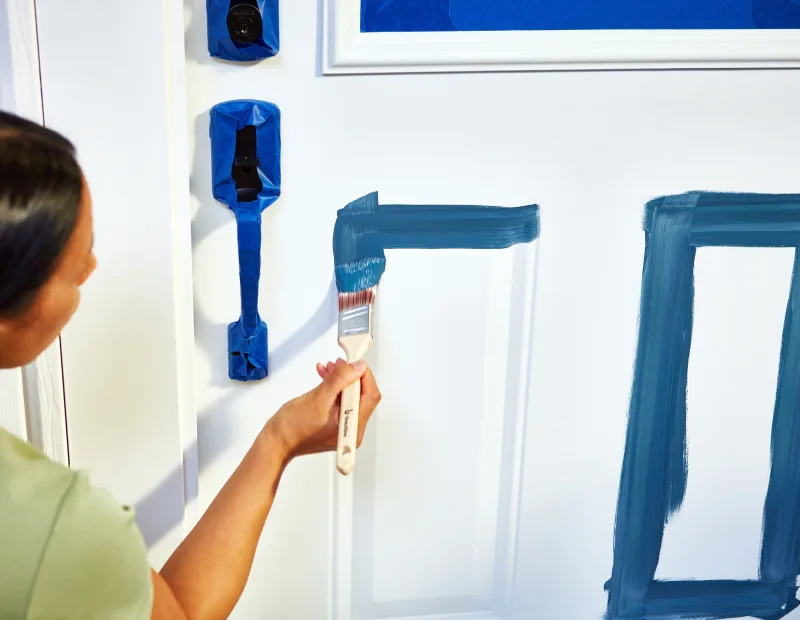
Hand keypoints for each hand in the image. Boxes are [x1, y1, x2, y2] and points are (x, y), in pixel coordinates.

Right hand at [264, 358, 381, 461]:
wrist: (276, 441)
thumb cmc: (293, 428)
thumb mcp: (318, 397)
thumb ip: (340, 379)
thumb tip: (357, 367)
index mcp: (352, 428)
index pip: (370, 396)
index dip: (364, 376)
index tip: (355, 362)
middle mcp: (352, 430)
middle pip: (362, 395)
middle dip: (351, 376)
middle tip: (340, 363)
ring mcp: (343, 427)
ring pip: (350, 396)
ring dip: (341, 379)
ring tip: (330, 367)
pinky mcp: (334, 423)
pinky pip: (340, 400)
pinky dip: (334, 387)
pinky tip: (325, 376)